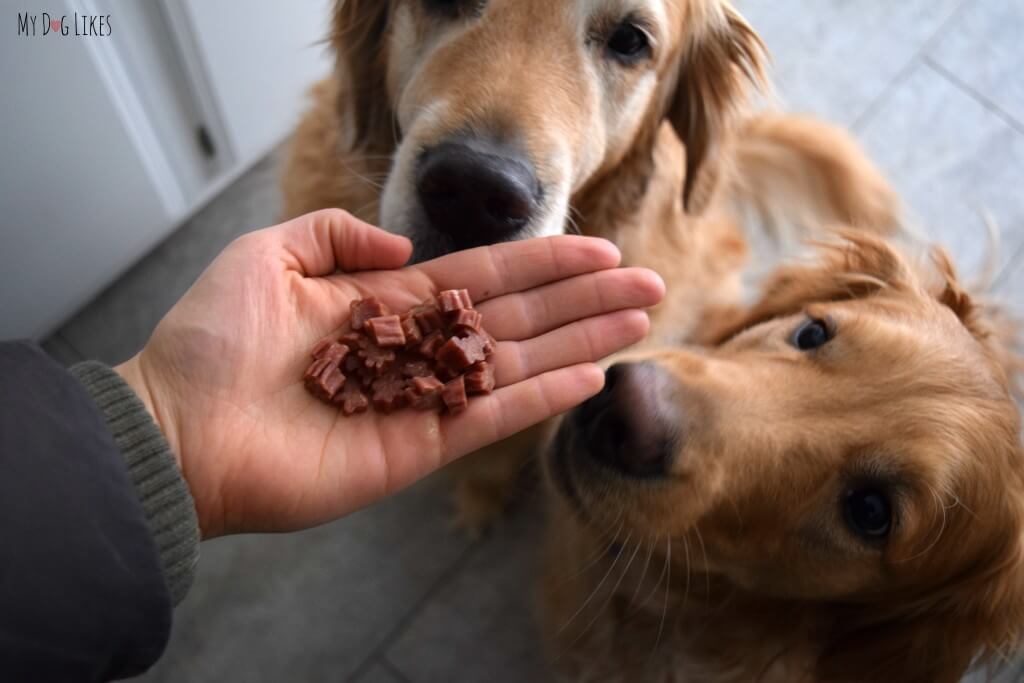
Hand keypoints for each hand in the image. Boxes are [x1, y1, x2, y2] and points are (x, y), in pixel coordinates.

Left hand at [116, 210, 663, 537]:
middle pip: (518, 318)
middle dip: (582, 298)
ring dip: (581, 341)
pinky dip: (542, 398)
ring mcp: (422, 399)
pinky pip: (491, 417)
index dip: (543, 261)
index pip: (484, 277)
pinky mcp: (417, 447)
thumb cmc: (211, 342)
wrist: (179, 428)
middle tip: (645, 283)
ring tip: (638, 320)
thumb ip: (334, 236)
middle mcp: (416, 348)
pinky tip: (589, 373)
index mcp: (387, 302)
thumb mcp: (267, 256)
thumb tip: (403, 245)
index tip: (599, 246)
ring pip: (518, 364)